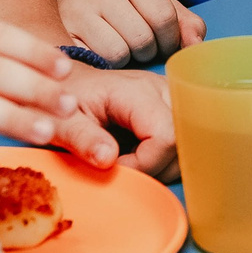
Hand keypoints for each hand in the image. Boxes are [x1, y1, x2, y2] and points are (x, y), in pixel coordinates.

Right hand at [58, 0, 204, 66]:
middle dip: (148, 52)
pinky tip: (101, 54)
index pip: (165, 16)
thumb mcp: (152, 8)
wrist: (68, 10)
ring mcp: (79, 9)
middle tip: (138, 48)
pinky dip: (106, 65)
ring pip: (121, 53)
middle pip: (144, 38)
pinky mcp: (64, 32)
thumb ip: (184, 23)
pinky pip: (99, 61)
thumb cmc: (120, 13)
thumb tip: (196, 44)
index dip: (170, 39)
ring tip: (118, 48)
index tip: (164, 44)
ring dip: (126, 61)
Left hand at [63, 62, 179, 181]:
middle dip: (155, 167)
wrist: (67, 84)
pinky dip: (163, 159)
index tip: (116, 168)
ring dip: (160, 165)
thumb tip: (107, 159)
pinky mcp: (173, 107)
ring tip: (127, 158)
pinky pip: (183, 142)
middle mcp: (162, 90)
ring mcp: (171, 98)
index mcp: (136, 92)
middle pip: (184, 142)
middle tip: (122, 165)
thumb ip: (82, 139)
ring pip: (188, 146)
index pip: (166, 137)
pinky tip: (138, 153)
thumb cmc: (64, 102)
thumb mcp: (62, 122)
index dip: (145, 164)